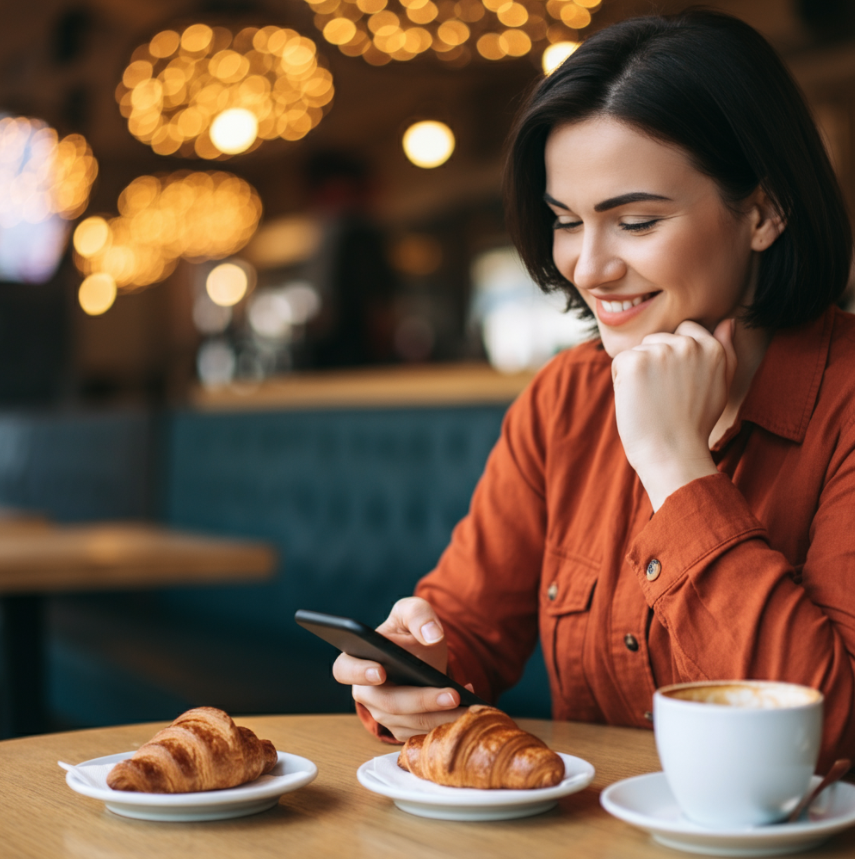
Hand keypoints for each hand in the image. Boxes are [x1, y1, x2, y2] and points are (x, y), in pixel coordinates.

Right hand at [331, 597, 469, 740]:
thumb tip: (431, 635)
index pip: (345, 669)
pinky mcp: (403, 729)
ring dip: (441, 716)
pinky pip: (422, 733)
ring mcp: (383, 714)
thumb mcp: (412, 612)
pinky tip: (467, 707)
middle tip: (452, 695)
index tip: (380, 672)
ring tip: (468, 705)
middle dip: (422, 700)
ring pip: (409, 723)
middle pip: (388, 703)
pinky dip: (446, 722)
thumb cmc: (409, 633)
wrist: (422, 655)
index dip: (359, 673)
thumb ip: (419, 614)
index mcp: (356, 659)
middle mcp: (366, 691)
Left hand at [611, 318, 736, 510]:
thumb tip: (727, 321)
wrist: (672, 453)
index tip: (677, 384)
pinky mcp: (634, 361)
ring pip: (638, 350)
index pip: (685, 330)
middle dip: (655, 363)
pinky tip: (637, 401)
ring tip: (652, 400)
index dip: (675, 357)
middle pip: (657, 339)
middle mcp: (688, 344)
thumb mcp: (720, 385)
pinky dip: (621, 381)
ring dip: (638, 372)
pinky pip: (620, 362)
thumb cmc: (693, 424)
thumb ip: (726, 350)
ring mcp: (660, 351)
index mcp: (713, 348)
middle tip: (664, 396)